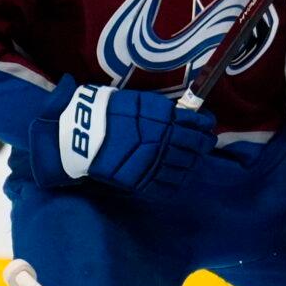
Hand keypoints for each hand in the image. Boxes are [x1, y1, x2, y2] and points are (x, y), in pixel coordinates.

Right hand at [23, 81, 215, 194]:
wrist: (77, 135)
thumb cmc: (101, 111)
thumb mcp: (131, 101)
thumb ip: (156, 108)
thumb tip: (181, 114)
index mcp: (161, 117)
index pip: (193, 122)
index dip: (204, 124)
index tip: (208, 125)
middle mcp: (163, 140)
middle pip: (194, 145)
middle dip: (203, 144)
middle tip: (207, 143)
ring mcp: (154, 162)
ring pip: (185, 165)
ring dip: (194, 162)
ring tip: (196, 160)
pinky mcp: (143, 181)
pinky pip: (168, 185)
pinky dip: (178, 181)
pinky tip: (181, 177)